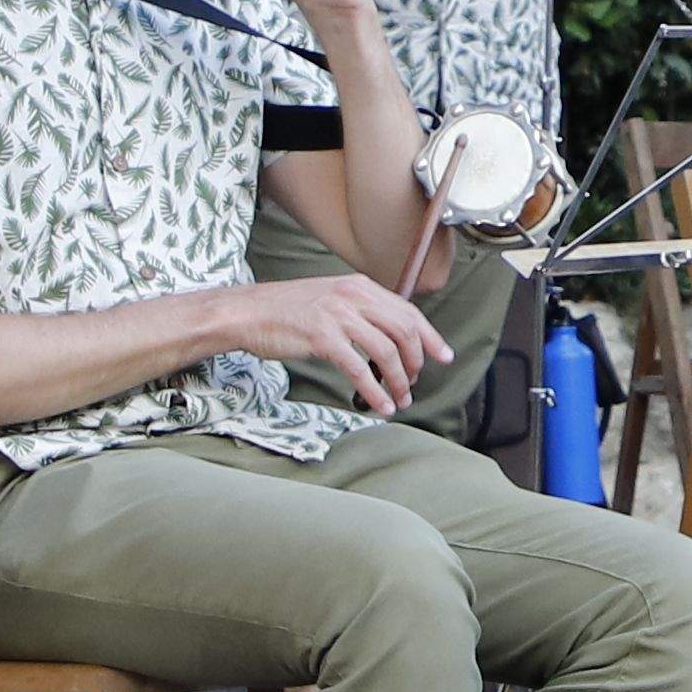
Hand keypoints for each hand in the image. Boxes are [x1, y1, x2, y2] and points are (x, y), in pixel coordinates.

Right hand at [244, 272, 449, 408]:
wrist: (247, 312)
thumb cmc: (286, 311)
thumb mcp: (330, 298)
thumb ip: (359, 310)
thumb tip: (389, 335)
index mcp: (359, 287)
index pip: (408, 311)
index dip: (430, 337)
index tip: (445, 356)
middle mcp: (353, 296)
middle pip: (404, 332)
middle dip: (416, 363)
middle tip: (414, 384)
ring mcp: (338, 316)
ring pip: (387, 352)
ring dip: (399, 382)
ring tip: (400, 400)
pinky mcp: (323, 338)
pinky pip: (360, 369)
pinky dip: (376, 391)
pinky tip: (380, 405)